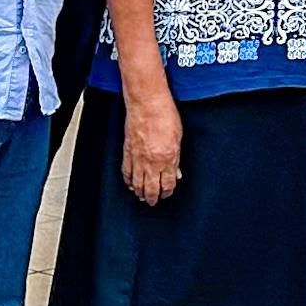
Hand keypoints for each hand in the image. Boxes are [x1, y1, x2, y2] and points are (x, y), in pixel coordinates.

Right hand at [122, 87, 185, 204]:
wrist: (147, 103)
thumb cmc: (165, 115)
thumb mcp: (178, 137)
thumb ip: (176, 157)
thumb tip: (176, 171)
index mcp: (167, 159)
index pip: (167, 184)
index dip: (167, 191)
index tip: (167, 193)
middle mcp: (152, 162)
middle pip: (151, 188)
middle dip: (153, 198)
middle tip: (153, 202)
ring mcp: (138, 158)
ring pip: (137, 183)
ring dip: (140, 193)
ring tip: (142, 197)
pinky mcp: (127, 152)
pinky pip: (126, 172)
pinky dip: (128, 181)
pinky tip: (130, 184)